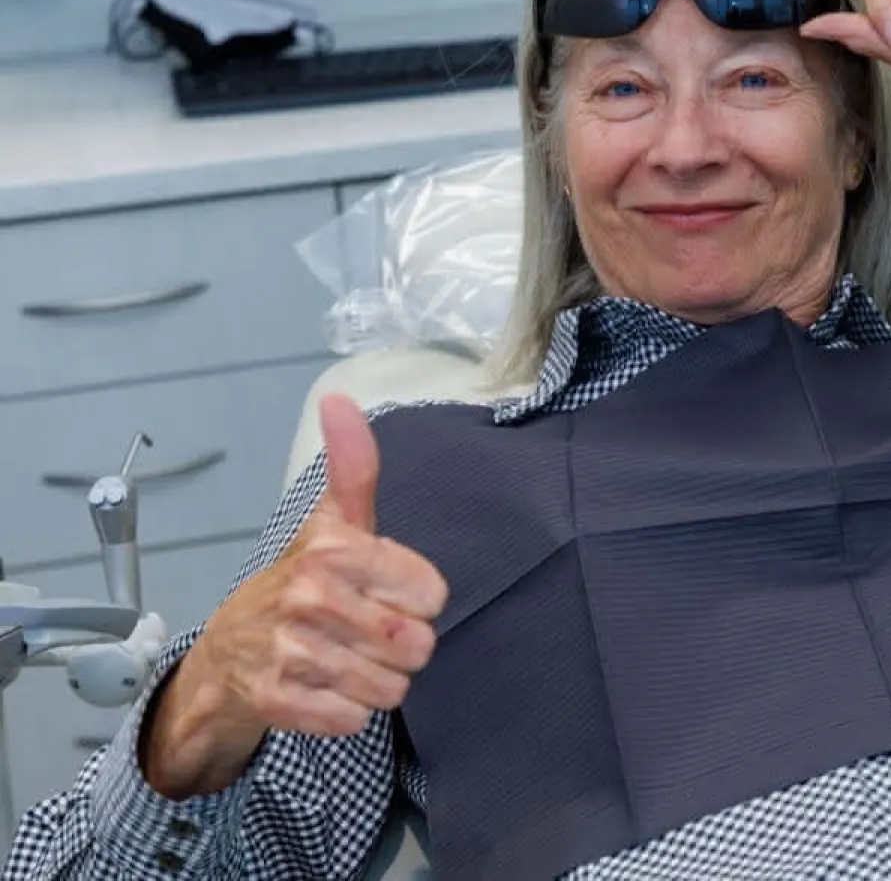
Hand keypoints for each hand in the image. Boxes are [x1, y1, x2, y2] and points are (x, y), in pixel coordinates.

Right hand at [141, 395, 447, 798]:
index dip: (416, 600)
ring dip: (378, 682)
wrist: (228, 652)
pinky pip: (354, 720)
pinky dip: (348, 712)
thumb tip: (340, 399)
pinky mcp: (278, 702)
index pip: (433, 594)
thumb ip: (353, 467)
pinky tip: (324, 688)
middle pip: (417, 645)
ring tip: (346, 660)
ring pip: (390, 688)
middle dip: (400, 647)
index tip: (384, 593)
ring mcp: (291, 651)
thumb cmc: (299, 581)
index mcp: (333, 550)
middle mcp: (310, 597)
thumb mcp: (332, 521)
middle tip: (364, 632)